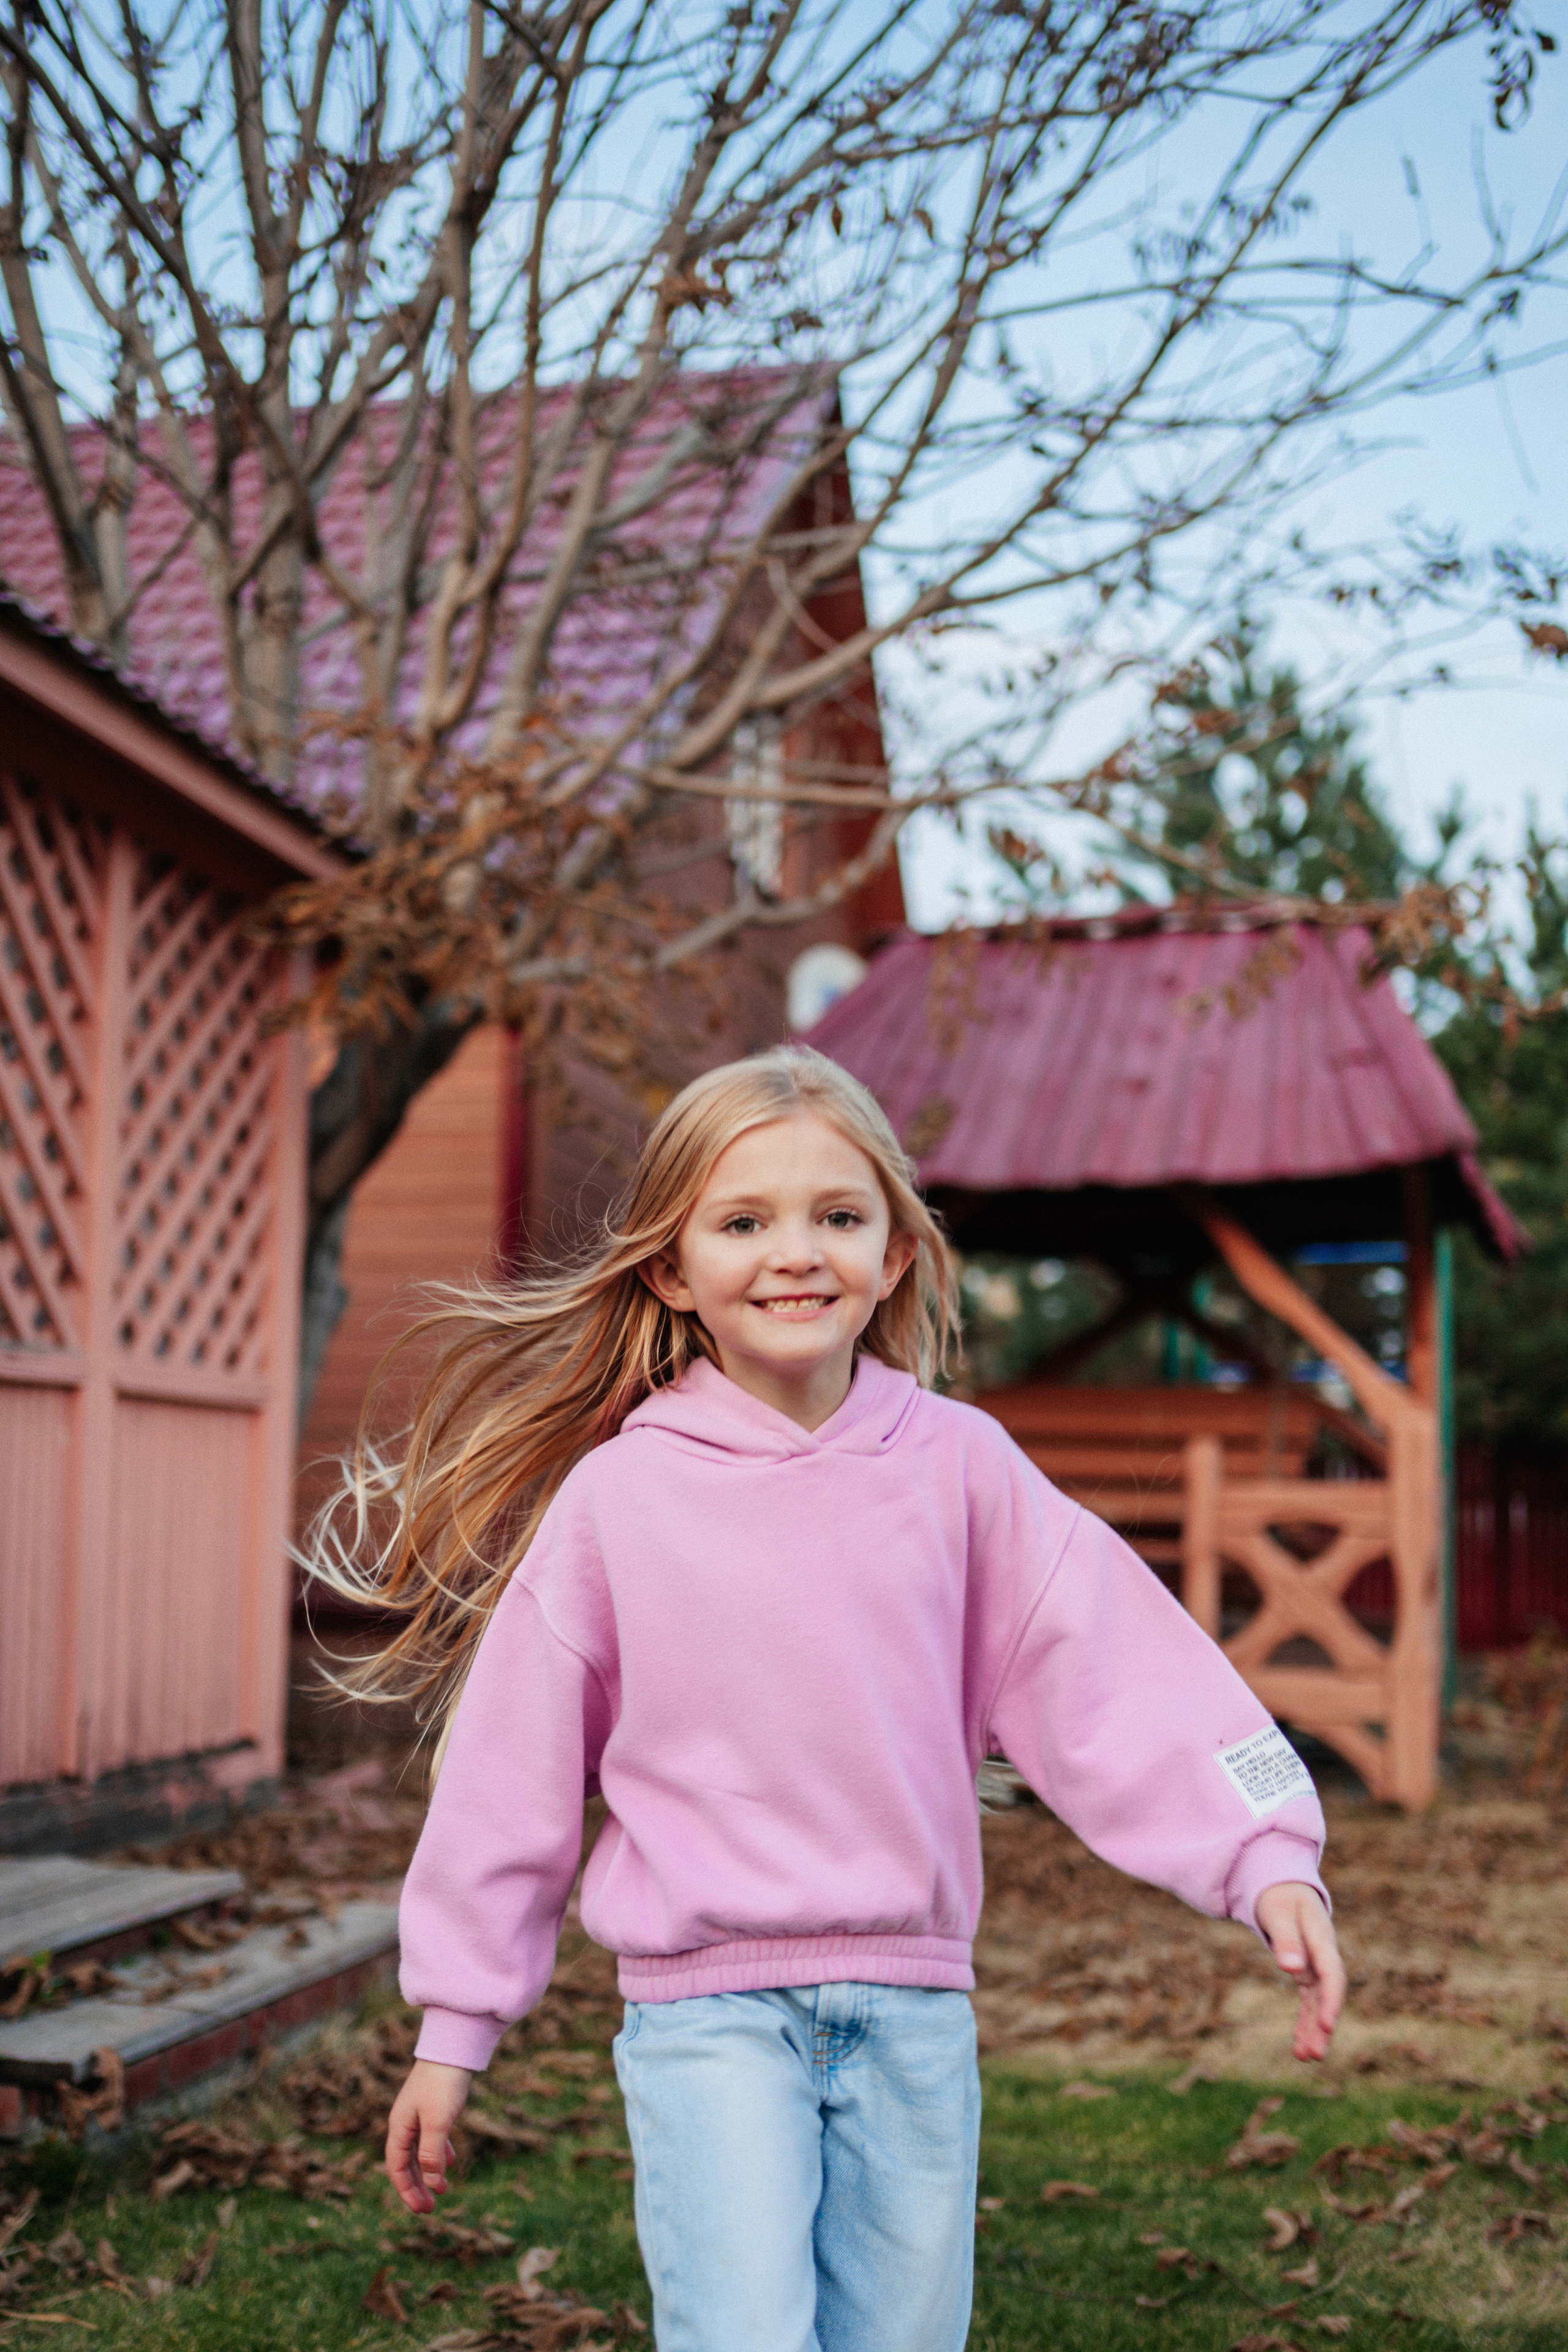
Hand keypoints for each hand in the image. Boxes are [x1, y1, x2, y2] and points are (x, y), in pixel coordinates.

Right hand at [386, 2058, 472, 2212]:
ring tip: (443, 2191)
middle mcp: (405, 2123)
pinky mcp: (432, 2107)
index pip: (397, 2167)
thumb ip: (433, 2152)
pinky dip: (439, 2153)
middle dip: (416, 2187)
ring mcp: (418, 2114)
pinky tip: (451, 2162)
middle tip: (429, 2209)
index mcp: (400, 2127)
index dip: (407, 2191)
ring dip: (428, 2173)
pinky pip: (431, 2138)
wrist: (452, 2046)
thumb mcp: (438, 2121)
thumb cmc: (443, 2082)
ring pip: (419, 2152)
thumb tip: (432, 2183)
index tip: (421, 2210)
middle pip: (406, 2163)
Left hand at [1254, 1881, 1344, 2062]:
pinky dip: (1304, 2020)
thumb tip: (1291, 1969)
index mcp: (1322, 1940)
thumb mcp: (1279, 1913)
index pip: (1332, 1975)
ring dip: (1313, 2029)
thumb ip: (1285, 1939)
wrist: (1284, 1887)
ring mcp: (1317, 1966)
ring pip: (1318, 2002)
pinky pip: (1308, 2000)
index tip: (1327, 2026)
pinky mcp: (1307, 1973)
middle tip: (1314, 2054)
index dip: (1332, 2001)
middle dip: (1322, 2025)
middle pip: (1328, 1995)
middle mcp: (1324, 1957)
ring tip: (1305, 2058)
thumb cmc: (1280, 1897)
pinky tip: (1298, 2044)